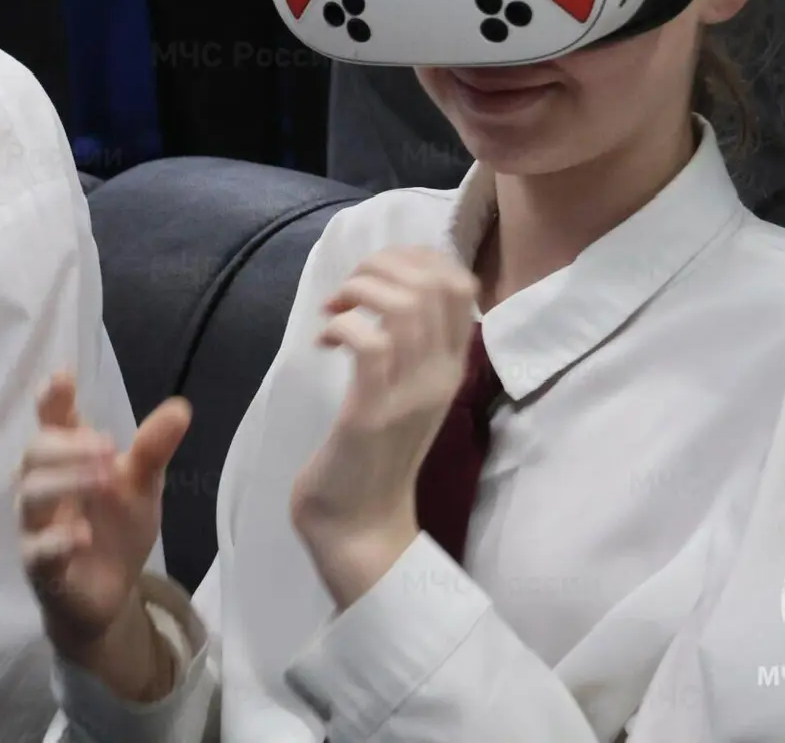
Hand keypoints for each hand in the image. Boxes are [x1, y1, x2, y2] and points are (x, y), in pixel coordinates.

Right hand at [19, 371, 191, 698]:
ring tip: (104, 479)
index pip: (49, 421)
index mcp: (64, 458)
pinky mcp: (40, 567)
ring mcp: (36, 527)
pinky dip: (57, 540)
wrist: (110, 593)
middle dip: (66, 446)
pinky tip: (82, 534)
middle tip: (106, 445)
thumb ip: (152, 449)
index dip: (51, 400)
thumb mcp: (141, 485)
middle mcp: (41, 486)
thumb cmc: (116, 527)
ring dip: (65, 483)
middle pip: (34, 453)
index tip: (62, 379)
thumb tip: (181, 408)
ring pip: (30, 496)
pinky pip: (37, 550)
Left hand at [290, 247, 479, 608]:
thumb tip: (389, 290)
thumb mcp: (404, 392)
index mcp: (450, 367)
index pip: (460, 283)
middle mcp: (440, 376)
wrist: (360, 526)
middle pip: (435, 283)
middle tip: (349, 290)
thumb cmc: (373, 455)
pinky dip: (343, 326)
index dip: (416, 257)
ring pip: (405, 306)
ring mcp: (411, 395)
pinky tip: (324, 342)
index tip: (377, 270)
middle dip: (382, 265)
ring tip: (336, 309)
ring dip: (361, 290)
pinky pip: (370, 344)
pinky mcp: (373, 412)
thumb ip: (407, 347)